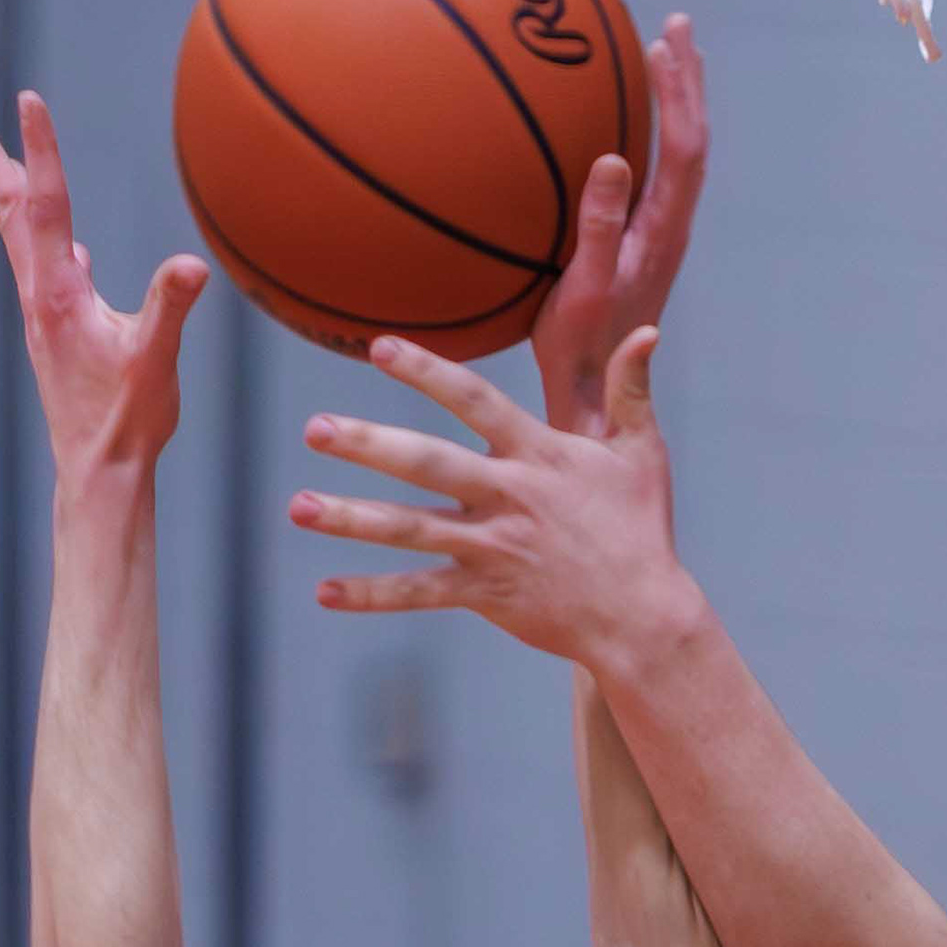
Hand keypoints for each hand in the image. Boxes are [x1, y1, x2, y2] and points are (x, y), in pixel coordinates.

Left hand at [0, 91, 205, 497]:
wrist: (99, 474)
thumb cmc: (127, 422)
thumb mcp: (155, 361)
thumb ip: (171, 308)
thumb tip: (192, 266)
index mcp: (59, 293)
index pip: (48, 204)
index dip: (41, 149)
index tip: (27, 98)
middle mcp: (39, 295)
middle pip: (8, 207)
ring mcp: (43, 313)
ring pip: (19, 233)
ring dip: (9, 188)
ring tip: (3, 158)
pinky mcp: (55, 332)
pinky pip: (44, 268)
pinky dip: (45, 239)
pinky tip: (73, 249)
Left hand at [292, 321, 685, 671]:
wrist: (643, 617)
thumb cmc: (642, 530)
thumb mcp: (643, 453)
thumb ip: (631, 388)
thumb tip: (649, 329)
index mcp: (539, 455)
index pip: (475, 402)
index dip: (427, 372)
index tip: (379, 347)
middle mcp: (509, 498)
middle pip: (428, 464)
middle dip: (369, 444)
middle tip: (314, 428)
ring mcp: (493, 548)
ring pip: (411, 530)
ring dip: (351, 518)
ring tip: (298, 507)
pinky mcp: (485, 594)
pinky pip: (420, 593)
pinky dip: (373, 594)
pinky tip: (324, 591)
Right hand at [531, 15, 708, 436]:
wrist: (594, 399)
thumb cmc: (580, 350)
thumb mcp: (581, 288)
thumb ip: (599, 227)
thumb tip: (617, 158)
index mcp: (661, 234)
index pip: (685, 150)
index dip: (679, 94)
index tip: (666, 43)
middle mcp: (668, 229)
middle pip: (691, 142)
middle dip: (686, 82)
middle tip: (676, 27)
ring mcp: (654, 237)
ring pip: (677, 157)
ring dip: (673, 105)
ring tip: (661, 57)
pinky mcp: (636, 245)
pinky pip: (652, 174)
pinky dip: (647, 135)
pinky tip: (621, 123)